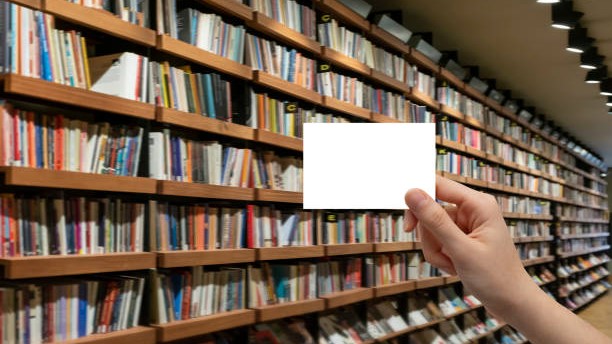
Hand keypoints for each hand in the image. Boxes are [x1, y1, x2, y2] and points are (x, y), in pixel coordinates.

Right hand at [403, 175, 536, 317]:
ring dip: (436, 250)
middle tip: (441, 255)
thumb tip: (412, 193)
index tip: (408, 221)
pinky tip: (455, 267)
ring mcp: (466, 223)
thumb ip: (435, 220)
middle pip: (430, 210)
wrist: (512, 303)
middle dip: (430, 236)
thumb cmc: (495, 277)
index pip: (438, 185)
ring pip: (430, 228)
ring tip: (453, 265)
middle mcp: (472, 209)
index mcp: (478, 204)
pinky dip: (440, 256)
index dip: (418, 197)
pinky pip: (436, 240)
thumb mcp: (461, 250)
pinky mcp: (461, 236)